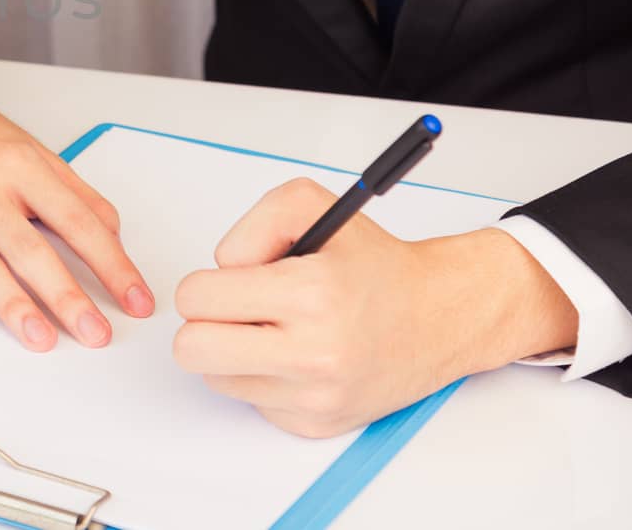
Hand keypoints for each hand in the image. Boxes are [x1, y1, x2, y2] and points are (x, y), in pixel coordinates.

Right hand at [0, 66, 153, 350]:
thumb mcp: (30, 150)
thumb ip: (73, 193)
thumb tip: (112, 237)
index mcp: (19, 165)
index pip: (76, 220)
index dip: (111, 264)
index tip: (135, 299)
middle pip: (29, 248)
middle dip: (67, 296)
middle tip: (96, 333)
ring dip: (13, 305)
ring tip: (42, 339)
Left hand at [172, 178, 578, 436]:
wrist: (439, 316)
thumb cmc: (375, 264)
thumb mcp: (312, 207)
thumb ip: (254, 224)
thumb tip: (222, 268)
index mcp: (310, 294)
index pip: (197, 299)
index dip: (205, 283)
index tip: (232, 280)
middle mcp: (314, 353)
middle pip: (192, 350)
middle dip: (204, 323)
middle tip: (237, 309)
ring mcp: (314, 396)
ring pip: (214, 378)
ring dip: (232, 352)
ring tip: (275, 329)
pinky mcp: (315, 423)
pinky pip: (250, 400)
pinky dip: (262, 376)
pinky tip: (297, 355)